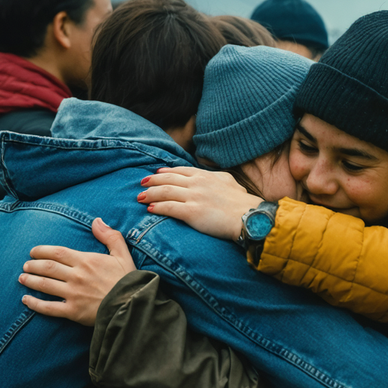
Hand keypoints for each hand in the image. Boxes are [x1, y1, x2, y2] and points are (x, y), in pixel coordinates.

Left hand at [19, 217, 135, 325]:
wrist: (133, 305)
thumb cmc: (128, 280)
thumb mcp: (122, 254)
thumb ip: (110, 236)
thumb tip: (96, 221)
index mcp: (86, 261)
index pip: (57, 252)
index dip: (42, 251)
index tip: (33, 252)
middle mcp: (76, 276)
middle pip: (47, 267)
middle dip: (33, 265)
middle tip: (26, 265)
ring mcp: (73, 294)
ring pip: (44, 285)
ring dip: (30, 280)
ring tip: (22, 278)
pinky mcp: (73, 311)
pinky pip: (48, 307)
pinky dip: (35, 304)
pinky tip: (26, 300)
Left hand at [139, 166, 262, 241]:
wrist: (248, 216)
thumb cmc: (242, 202)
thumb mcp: (230, 182)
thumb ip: (218, 177)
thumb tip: (214, 176)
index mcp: (205, 176)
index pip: (180, 170)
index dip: (165, 172)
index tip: (156, 173)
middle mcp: (197, 184)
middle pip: (168, 179)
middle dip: (152, 181)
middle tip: (141, 184)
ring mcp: (194, 197)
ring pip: (165, 192)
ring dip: (150, 194)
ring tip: (139, 197)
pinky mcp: (192, 213)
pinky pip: (168, 208)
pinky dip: (157, 207)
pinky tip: (149, 208)